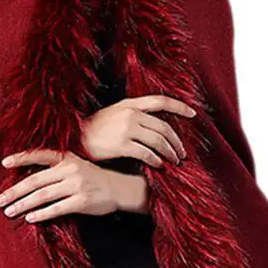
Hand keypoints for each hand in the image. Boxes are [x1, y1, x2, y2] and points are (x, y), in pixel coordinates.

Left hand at [0, 150, 117, 222]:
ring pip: (42, 196)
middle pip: (35, 181)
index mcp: (66, 158)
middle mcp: (69, 170)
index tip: (4, 163)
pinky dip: (41, 214)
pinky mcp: (82, 201)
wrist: (120, 188)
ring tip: (9, 211)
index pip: (40, 155)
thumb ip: (56, 168)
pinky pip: (57, 209)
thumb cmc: (93, 178)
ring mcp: (76, 185)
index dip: (21, 158)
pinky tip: (30, 218)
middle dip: (14, 191)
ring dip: (23, 204)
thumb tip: (28, 179)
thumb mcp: (76, 165)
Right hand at [80, 94, 196, 167]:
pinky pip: (146, 153)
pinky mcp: (121, 144)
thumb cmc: (92, 130)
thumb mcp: (112, 115)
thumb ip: (131, 116)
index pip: (161, 101)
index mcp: (129, 104)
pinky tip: (158, 166)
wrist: (73, 139)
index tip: (193, 114)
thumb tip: (152, 126)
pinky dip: (155, 160)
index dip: (180, 106)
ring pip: (158, 141)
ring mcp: (126, 128)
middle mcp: (130, 113)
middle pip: (164, 127)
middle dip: (176, 142)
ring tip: (173, 162)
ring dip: (169, 153)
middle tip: (181, 154)